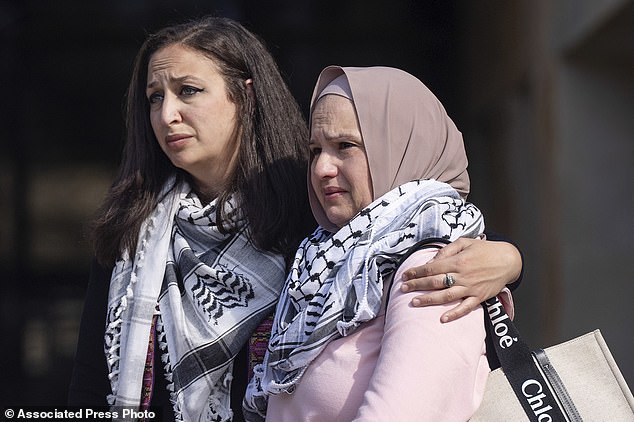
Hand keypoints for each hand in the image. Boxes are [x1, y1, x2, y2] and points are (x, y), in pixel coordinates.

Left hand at [400, 238, 521, 322]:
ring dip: (429, 299)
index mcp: (458, 261)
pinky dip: (454, 314)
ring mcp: (471, 288)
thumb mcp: (465, 242)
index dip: (417, 272)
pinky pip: (466, 308)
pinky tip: (442, 319)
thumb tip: (432, 261)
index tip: (405, 275)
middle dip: (417, 285)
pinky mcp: (480, 297)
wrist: (509, 260)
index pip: (432, 267)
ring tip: (414, 302)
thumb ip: (447, 251)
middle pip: (435, 281)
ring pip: (446, 295)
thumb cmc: (485, 250)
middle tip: (402, 289)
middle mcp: (463, 275)